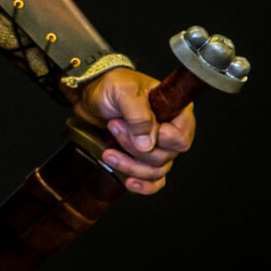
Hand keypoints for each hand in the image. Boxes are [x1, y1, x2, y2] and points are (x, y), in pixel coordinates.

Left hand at [74, 68, 193, 195]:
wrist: (89, 95)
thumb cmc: (110, 85)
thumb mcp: (123, 91)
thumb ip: (138, 115)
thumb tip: (147, 145)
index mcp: (175, 111)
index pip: (181, 138)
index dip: (161, 139)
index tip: (139, 129)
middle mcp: (170, 131)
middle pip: (165, 156)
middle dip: (134, 146)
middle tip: (114, 125)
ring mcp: (157, 147)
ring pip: (156, 170)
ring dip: (130, 164)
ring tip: (108, 151)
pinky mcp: (142, 158)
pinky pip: (153, 181)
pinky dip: (143, 185)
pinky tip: (129, 182)